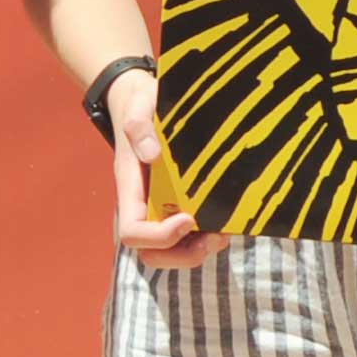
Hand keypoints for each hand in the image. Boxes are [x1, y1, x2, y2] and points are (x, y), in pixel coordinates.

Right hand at [102, 69, 225, 269]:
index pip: (132, 232)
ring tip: (223, 234)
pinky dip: (207, 237)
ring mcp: (161, 207)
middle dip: (182, 255)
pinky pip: (189, 236)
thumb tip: (152, 154)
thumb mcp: (138, 105)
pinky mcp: (179, 204)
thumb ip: (138, 125)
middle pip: (150, 253)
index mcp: (130, 189)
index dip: (159, 236)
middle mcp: (144, 205)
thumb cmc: (141, 104)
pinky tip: (226, 222)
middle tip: (213, 239)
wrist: (144, 101)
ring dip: (198, 251)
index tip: (188, 219)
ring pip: (171, 251)